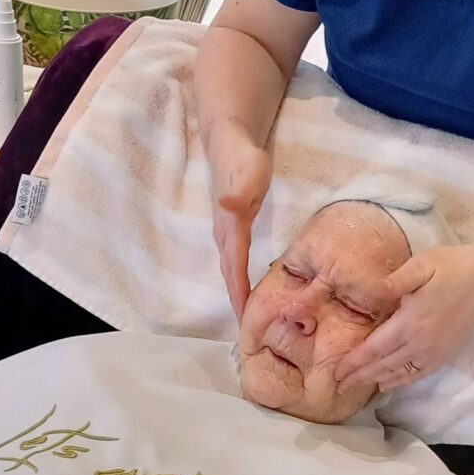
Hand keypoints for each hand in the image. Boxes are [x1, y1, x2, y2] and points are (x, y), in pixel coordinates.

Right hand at [205, 121, 272, 319]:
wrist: (227, 141)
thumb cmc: (243, 158)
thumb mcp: (248, 171)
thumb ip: (240, 191)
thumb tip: (229, 205)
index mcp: (231, 227)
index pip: (236, 268)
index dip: (241, 294)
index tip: (246, 320)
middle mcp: (224, 235)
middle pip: (230, 276)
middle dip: (237, 303)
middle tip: (248, 333)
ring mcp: (225, 233)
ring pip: (231, 270)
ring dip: (237, 294)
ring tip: (247, 318)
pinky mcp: (231, 229)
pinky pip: (235, 262)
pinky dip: (240, 280)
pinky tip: (248, 290)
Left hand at [335, 241, 473, 393]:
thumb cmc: (451, 265)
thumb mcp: (421, 265)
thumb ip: (395, 281)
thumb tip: (371, 290)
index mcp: (411, 321)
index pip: (375, 348)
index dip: (355, 362)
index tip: (336, 371)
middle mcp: (422, 342)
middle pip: (383, 365)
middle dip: (359, 376)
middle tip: (338, 385)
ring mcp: (435, 351)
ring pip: (399, 373)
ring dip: (375, 381)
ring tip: (355, 387)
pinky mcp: (446, 354)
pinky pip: (419, 373)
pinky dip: (400, 381)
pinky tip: (386, 385)